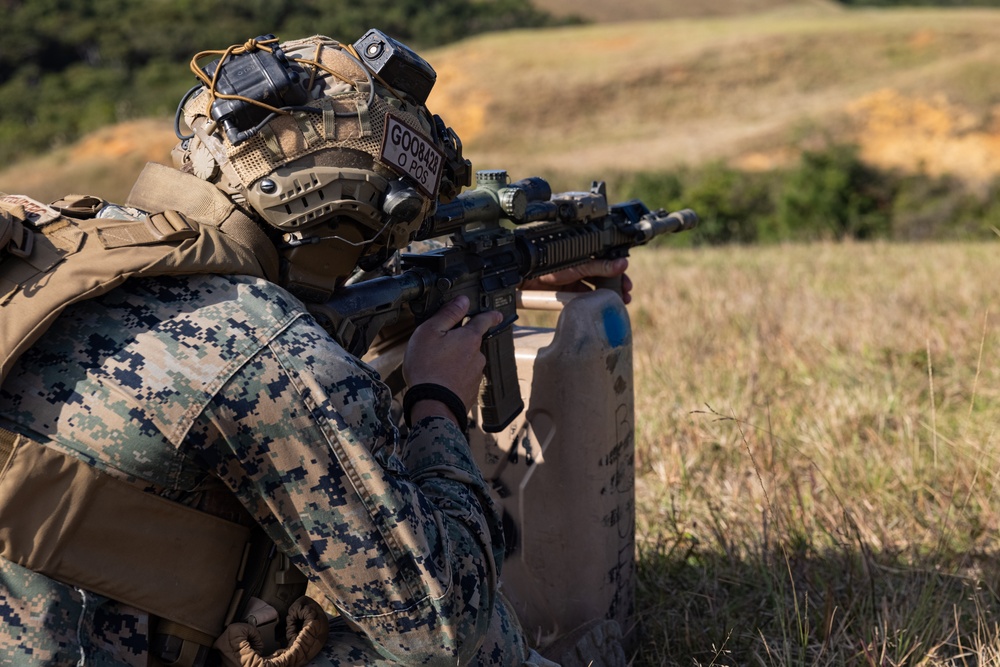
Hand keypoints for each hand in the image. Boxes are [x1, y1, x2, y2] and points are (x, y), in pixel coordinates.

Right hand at [403, 296, 502, 424]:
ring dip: (455, 361)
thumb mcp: (430, 332)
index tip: (496, 314)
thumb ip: (448, 314)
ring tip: (435, 366)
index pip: (484, 321)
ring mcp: (476, 375)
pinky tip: (440, 380)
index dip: (489, 315)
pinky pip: (463, 378)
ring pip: (467, 361)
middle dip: (459, 343)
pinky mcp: (470, 390)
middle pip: (471, 343)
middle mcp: (478, 355)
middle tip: (439, 347)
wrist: (433, 405)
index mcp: (469, 338)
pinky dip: (454, 377)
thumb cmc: (427, 367)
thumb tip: (463, 300)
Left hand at [521, 258, 632, 303]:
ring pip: (595, 286)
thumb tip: (622, 264)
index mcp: (585, 254)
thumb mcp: (579, 267)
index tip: (627, 283)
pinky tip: (601, 306)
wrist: (526, 279)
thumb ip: (600, 267)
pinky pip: (584, 296)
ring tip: (618, 302)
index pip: (607, 261)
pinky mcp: (568, 290)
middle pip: (604, 275)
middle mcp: (580, 265)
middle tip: (626, 294)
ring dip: (607, 294)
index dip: (618, 272)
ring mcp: (574, 278)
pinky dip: (593, 300)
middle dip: (615, 285)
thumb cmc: (550, 266)